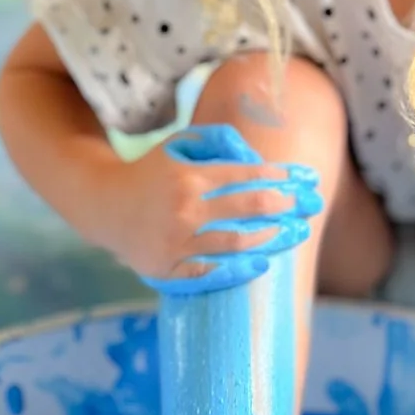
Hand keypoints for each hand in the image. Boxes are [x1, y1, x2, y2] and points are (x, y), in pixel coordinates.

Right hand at [97, 123, 322, 296]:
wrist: (105, 207)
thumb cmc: (152, 172)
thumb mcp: (179, 144)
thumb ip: (219, 140)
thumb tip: (256, 157)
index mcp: (188, 177)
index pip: (246, 176)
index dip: (280, 177)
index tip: (305, 178)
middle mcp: (184, 211)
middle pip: (248, 207)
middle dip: (286, 204)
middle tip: (310, 204)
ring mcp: (177, 244)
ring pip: (236, 243)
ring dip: (273, 237)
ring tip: (297, 232)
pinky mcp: (169, 270)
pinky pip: (211, 273)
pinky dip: (239, 269)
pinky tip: (262, 262)